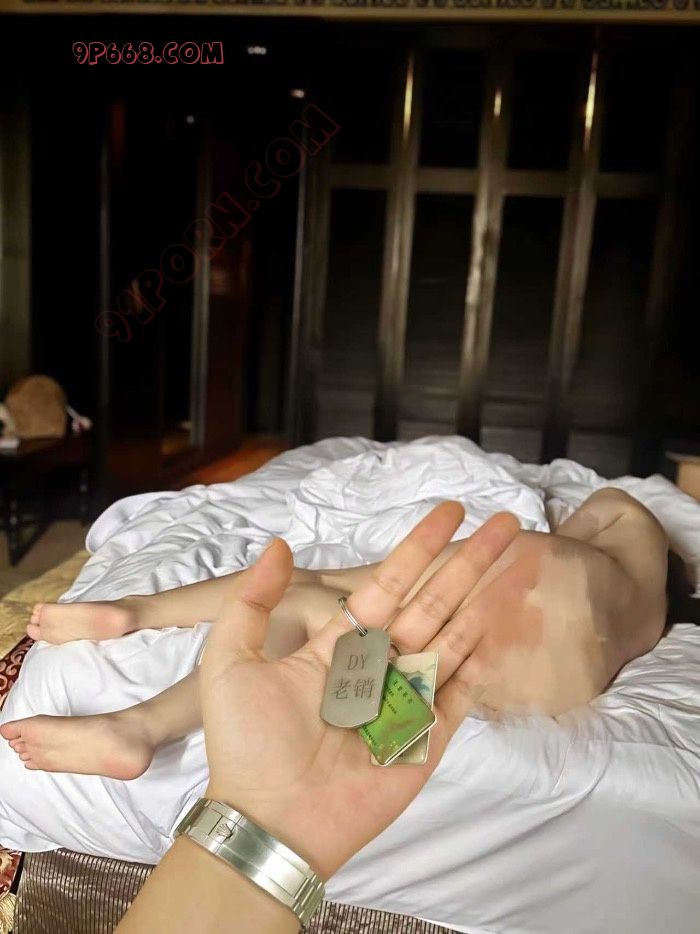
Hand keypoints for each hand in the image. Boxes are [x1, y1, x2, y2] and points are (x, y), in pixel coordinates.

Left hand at [199, 502, 518, 879]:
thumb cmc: (248, 742)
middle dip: (469, 561)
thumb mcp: (230, 660)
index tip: (450, 511)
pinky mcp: (428, 737)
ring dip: (488, 599)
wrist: (270, 819)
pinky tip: (506, 622)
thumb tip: (277, 544)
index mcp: (340, 644)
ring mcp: (408, 699)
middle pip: (434, 601)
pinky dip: (484, 657)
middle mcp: (380, 665)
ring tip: (522, 562)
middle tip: (505, 522)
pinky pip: (462, 690)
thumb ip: (252, 600)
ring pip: (456, 636)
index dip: (420, 547)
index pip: (389, 583)